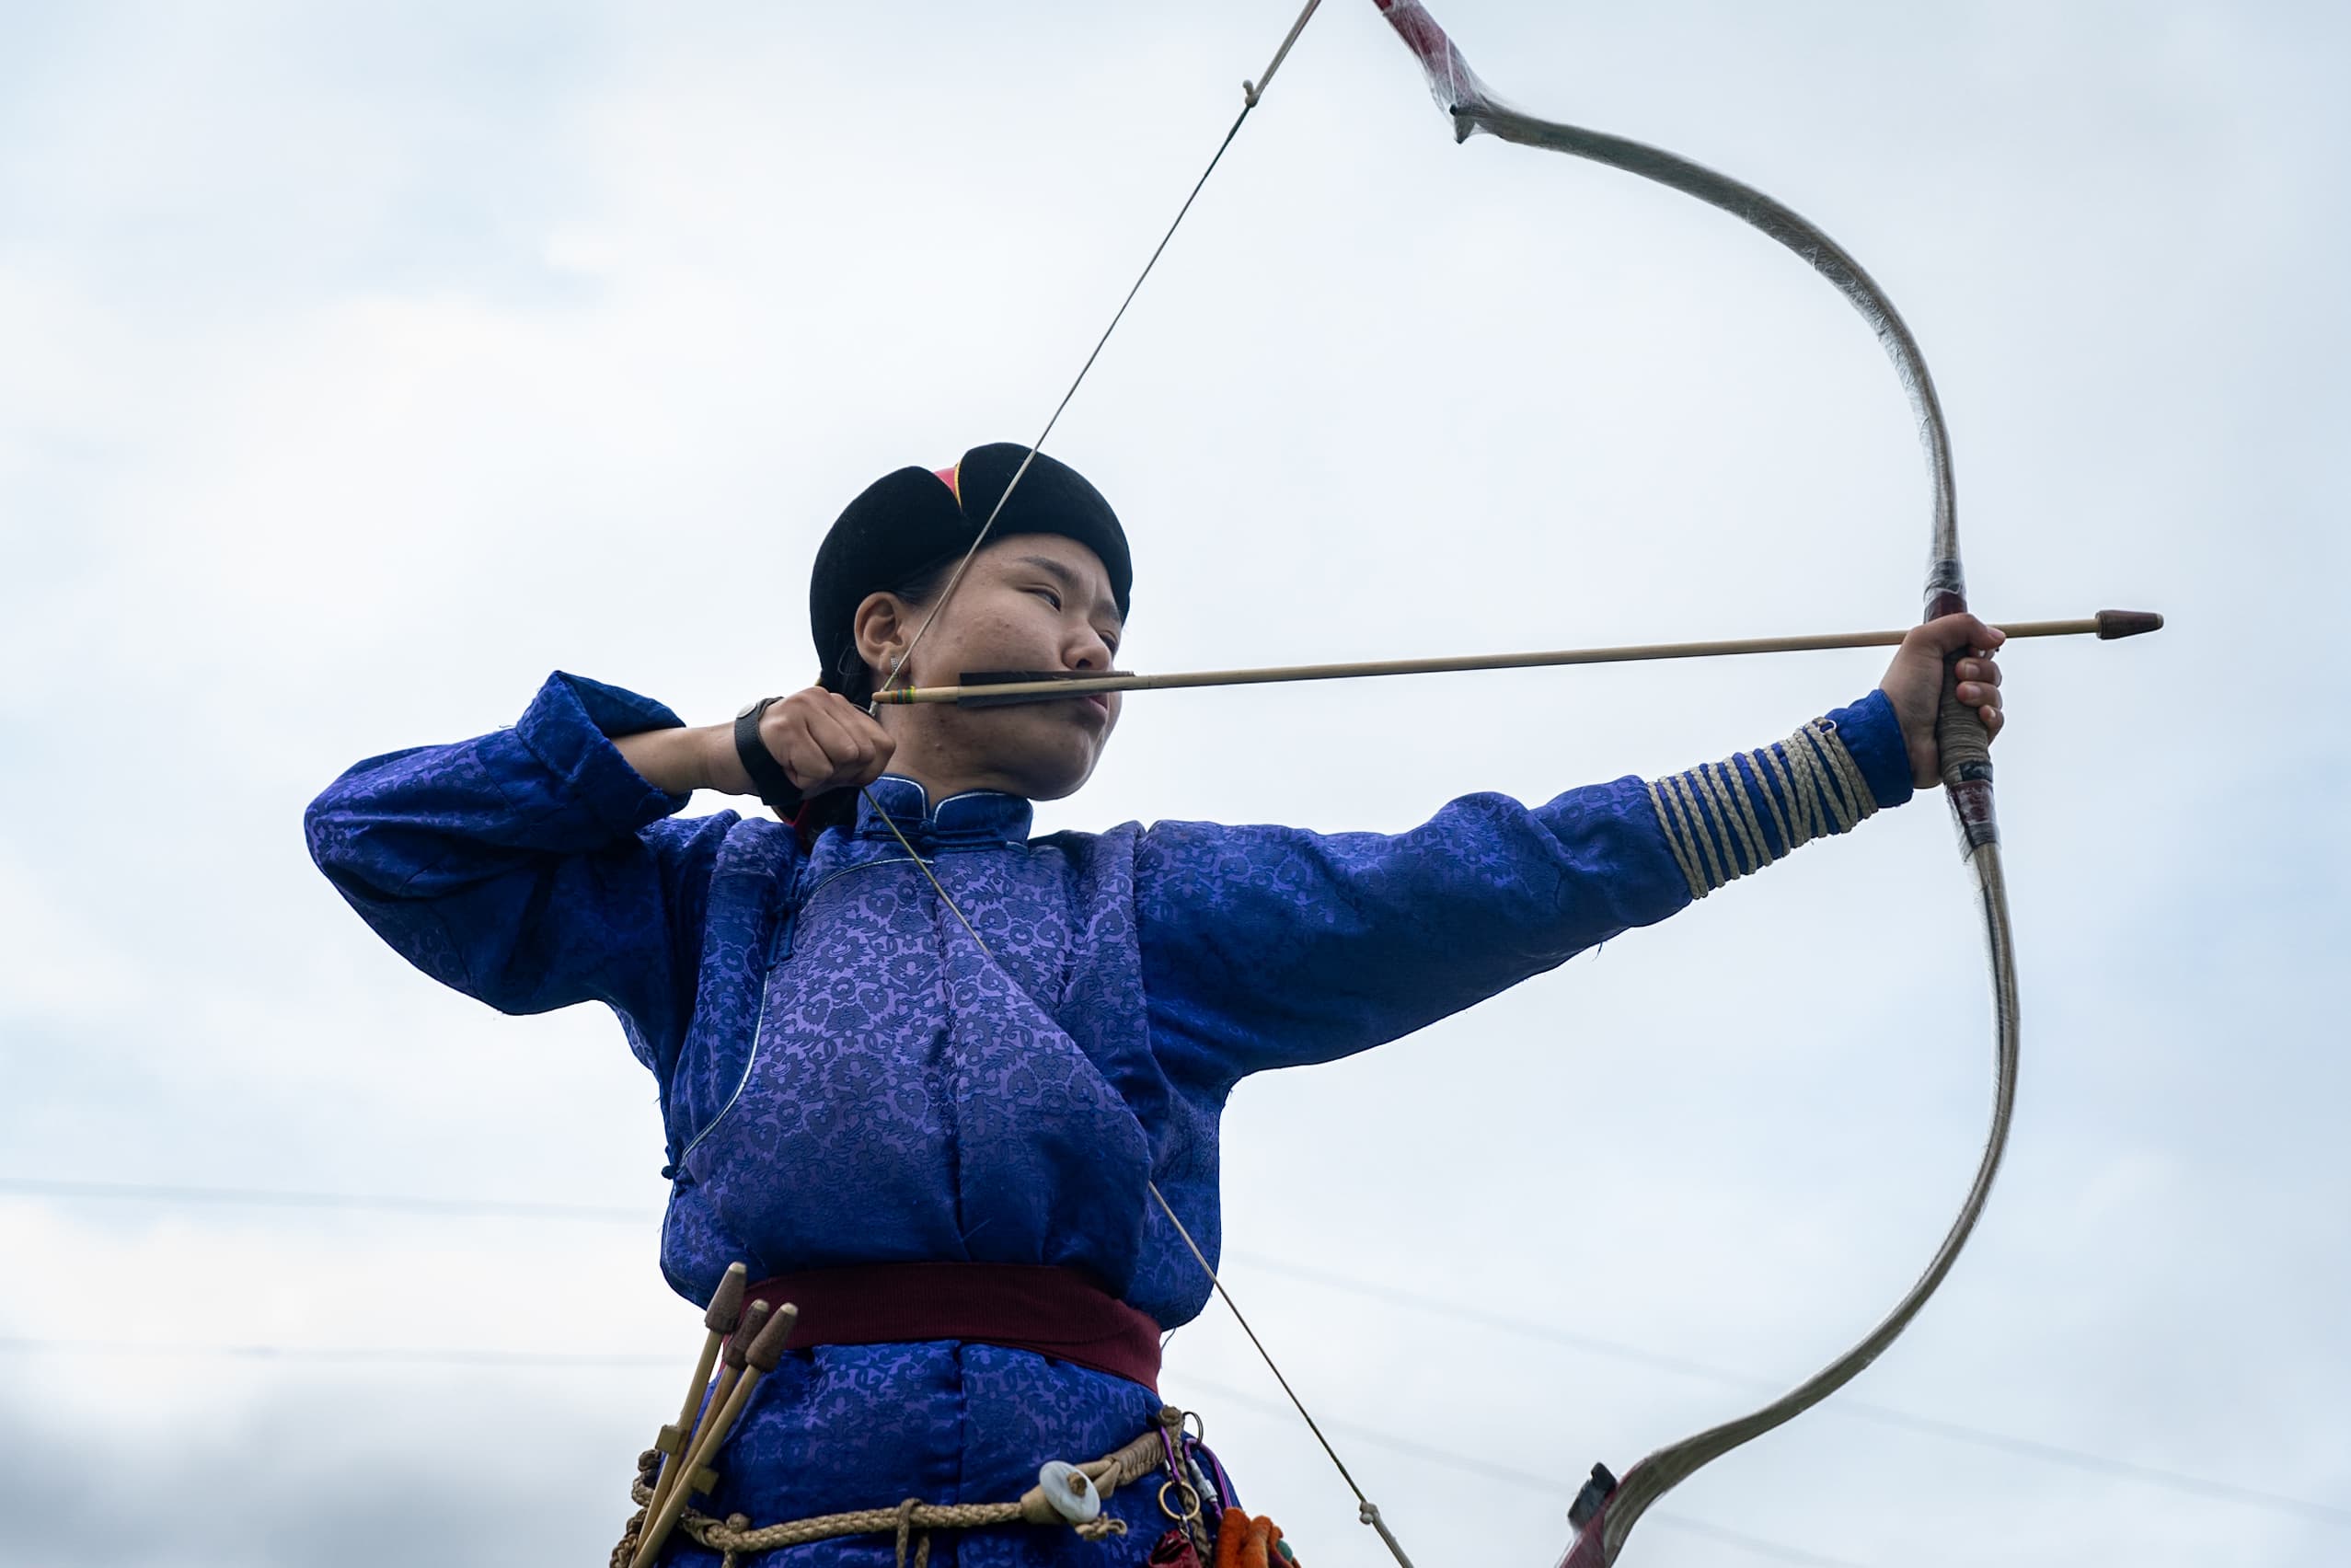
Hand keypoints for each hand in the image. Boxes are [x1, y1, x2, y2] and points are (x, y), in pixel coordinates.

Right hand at [753, 687, 895, 794]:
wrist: (727, 757)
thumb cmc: (780, 761)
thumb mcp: (826, 758)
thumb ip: (855, 760)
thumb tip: (875, 763)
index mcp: (838, 705)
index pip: (883, 744)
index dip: (866, 770)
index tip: (837, 772)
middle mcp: (824, 698)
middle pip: (865, 753)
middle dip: (841, 774)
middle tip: (810, 767)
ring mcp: (803, 708)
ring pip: (844, 758)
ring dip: (820, 776)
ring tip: (795, 764)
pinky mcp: (786, 726)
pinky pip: (818, 769)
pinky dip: (802, 780)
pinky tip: (783, 766)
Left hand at [1879, 614, 2005, 789]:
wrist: (1898, 734)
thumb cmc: (1904, 689)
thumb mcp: (1922, 641)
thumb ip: (1960, 625)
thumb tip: (1997, 636)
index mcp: (1943, 663)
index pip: (1979, 649)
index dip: (1980, 647)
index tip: (1968, 649)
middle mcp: (1954, 686)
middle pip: (1991, 670)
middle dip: (1980, 669)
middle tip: (1957, 674)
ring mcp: (1964, 711)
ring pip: (1995, 694)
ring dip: (1981, 692)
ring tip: (1959, 696)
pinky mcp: (1972, 735)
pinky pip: (1997, 721)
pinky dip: (1991, 716)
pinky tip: (1978, 715)